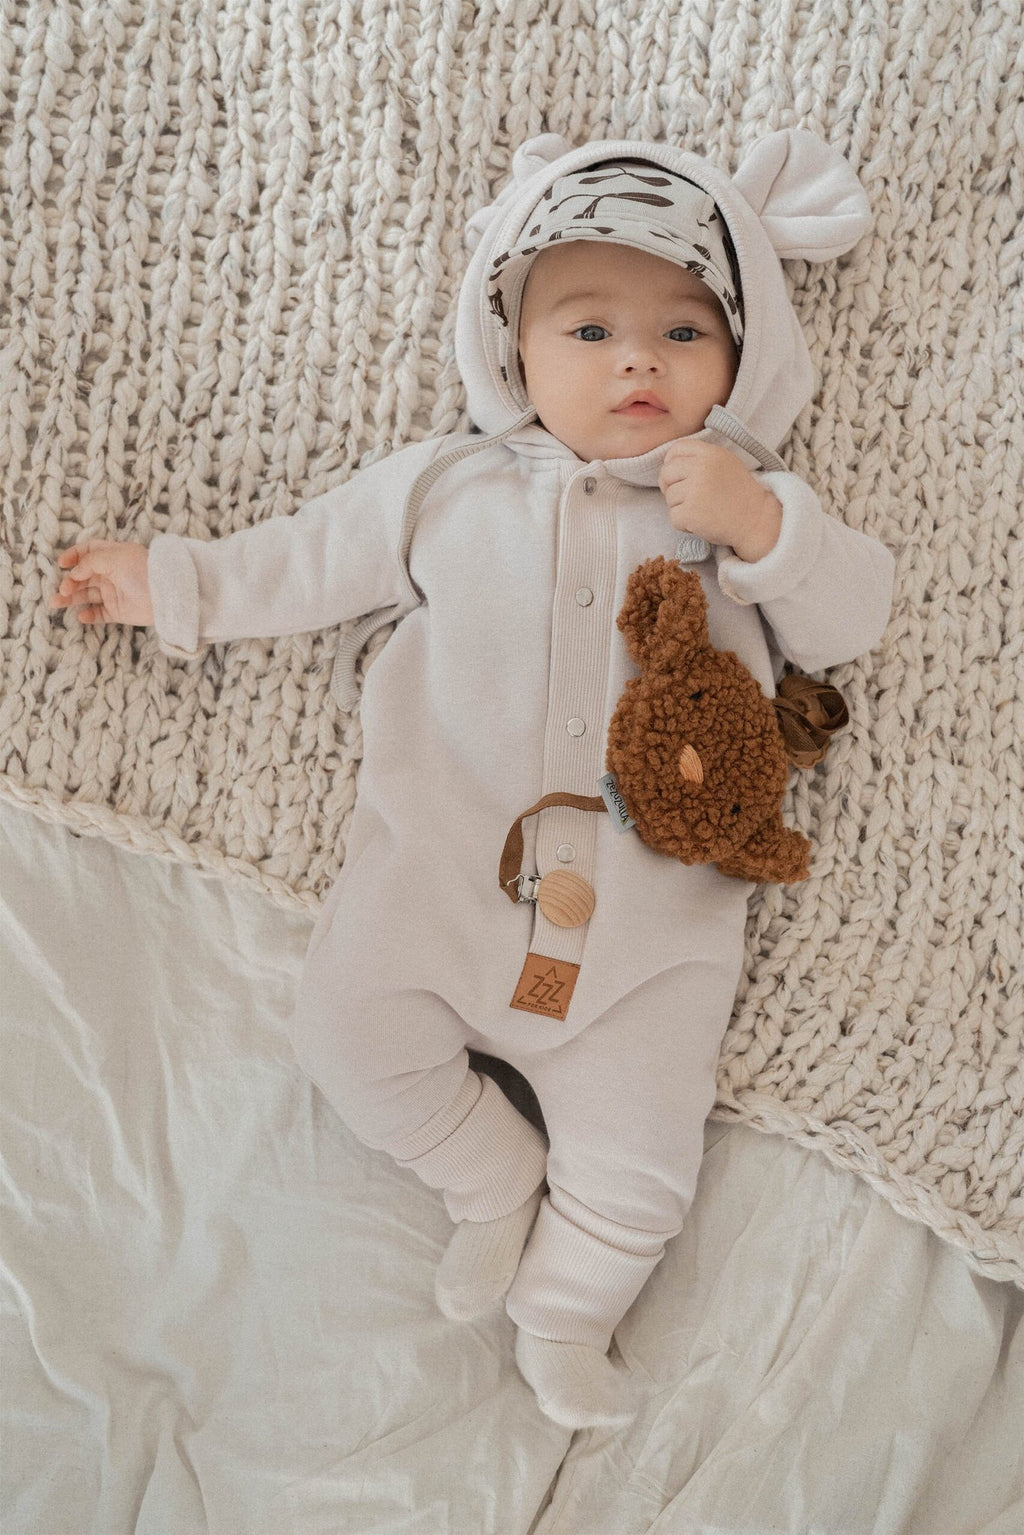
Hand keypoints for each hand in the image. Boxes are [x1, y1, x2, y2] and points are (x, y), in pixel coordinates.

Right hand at [49, 541, 153, 625]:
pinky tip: (81, 616)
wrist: (165, 594)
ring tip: (56, 603)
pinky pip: (99, 614)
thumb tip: (73, 572)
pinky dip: (89, 616)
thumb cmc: (142, 570)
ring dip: (71, 599)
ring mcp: (114, 593)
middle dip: (69, 582)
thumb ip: (89, 562)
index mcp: (112, 556)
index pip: (88, 552)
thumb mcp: (113, 557)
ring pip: (87, 596)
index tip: (62, 564)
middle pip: (83, 576)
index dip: (73, 556)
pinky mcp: (118, 611)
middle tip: (62, 589)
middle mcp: (112, 573)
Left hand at [659, 440, 781, 562]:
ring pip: (669, 497)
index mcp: (710, 453)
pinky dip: (684, 524)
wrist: (756, 520)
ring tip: (702, 510)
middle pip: (666, 473)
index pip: (676, 449)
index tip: (677, 476)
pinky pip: (673, 517)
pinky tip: (701, 522)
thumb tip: (670, 461)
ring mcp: (695, 490)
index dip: (671, 463)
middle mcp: (702, 468)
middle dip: (670, 486)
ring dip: (680, 507)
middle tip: (686, 498)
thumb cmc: (739, 494)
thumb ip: (701, 458)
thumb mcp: (726, 463)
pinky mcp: (690, 512)